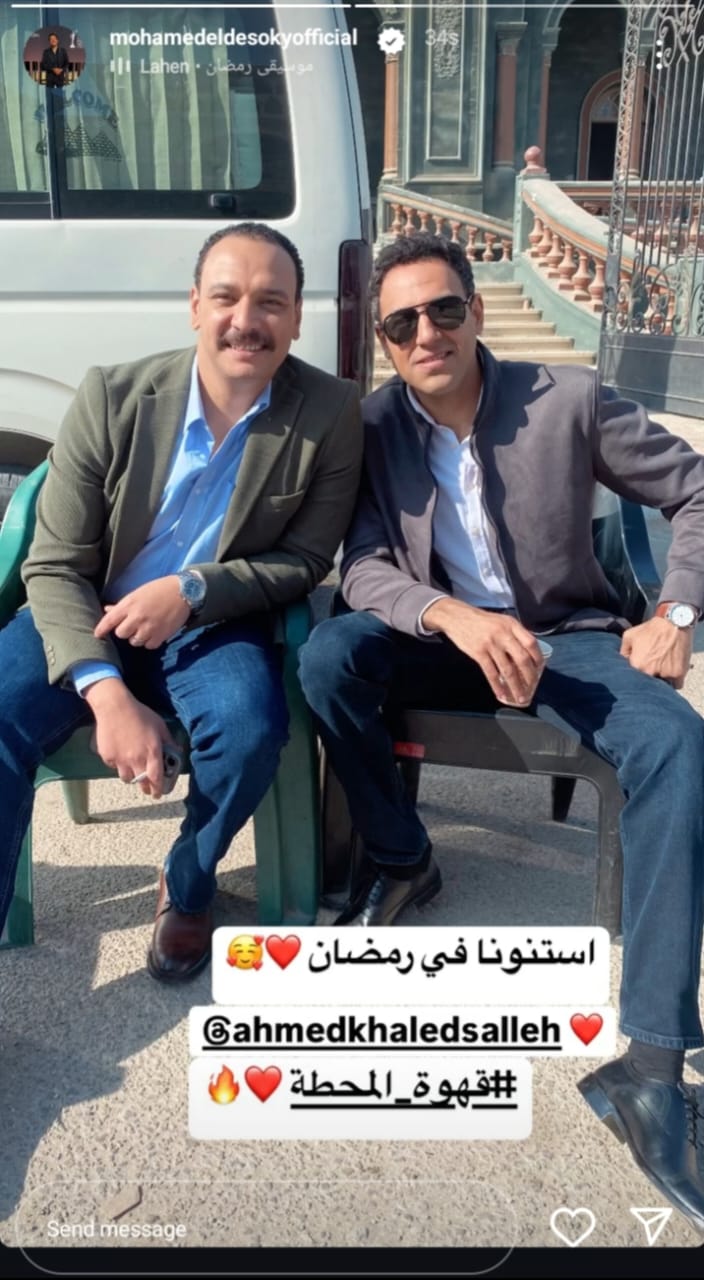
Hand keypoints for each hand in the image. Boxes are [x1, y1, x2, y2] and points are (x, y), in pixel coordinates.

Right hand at [85, 679, 178, 797]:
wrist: (114, 707)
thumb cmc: (140, 714)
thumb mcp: (160, 725)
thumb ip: (169, 740)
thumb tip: (177, 751)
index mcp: (152, 753)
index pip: (156, 778)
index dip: (158, 789)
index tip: (158, 793)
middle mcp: (136, 760)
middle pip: (141, 783)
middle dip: (146, 787)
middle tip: (147, 787)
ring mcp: (121, 760)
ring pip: (127, 778)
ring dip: (132, 777)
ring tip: (133, 771)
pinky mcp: (108, 757)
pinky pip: (114, 767)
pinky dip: (118, 765)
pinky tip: (120, 755)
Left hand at [94, 576, 189, 648]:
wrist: (183, 592)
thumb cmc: (159, 590)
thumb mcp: (137, 594)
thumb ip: (122, 605)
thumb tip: (107, 610)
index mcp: (129, 605)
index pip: (109, 620)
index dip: (101, 629)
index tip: (97, 635)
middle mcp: (137, 618)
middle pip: (121, 634)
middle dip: (125, 631)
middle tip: (133, 624)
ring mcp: (149, 628)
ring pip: (134, 642)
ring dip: (137, 637)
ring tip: (145, 627)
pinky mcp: (160, 636)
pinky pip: (148, 645)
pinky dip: (150, 641)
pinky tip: (155, 631)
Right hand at [422, 598, 545, 705]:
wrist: (457, 617)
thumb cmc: (481, 621)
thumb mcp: (501, 621)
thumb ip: (515, 634)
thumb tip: (528, 654)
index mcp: (512, 625)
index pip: (531, 643)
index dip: (538, 658)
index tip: (540, 669)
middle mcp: (503, 634)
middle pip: (522, 659)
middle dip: (529, 676)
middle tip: (532, 687)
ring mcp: (491, 644)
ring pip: (508, 670)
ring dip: (515, 686)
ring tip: (520, 697)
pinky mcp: (478, 653)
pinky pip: (491, 673)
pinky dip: (497, 686)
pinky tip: (501, 694)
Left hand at [620, 617, 693, 688]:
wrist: (674, 622)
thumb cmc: (651, 629)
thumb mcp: (629, 635)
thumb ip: (623, 651)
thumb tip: (622, 661)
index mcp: (637, 665)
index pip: (633, 678)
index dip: (636, 674)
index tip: (640, 668)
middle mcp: (650, 672)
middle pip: (648, 682)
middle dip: (649, 677)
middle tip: (653, 666)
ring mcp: (665, 674)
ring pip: (662, 684)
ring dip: (662, 679)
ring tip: (663, 665)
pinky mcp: (678, 674)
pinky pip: (675, 684)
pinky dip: (674, 680)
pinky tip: (672, 669)